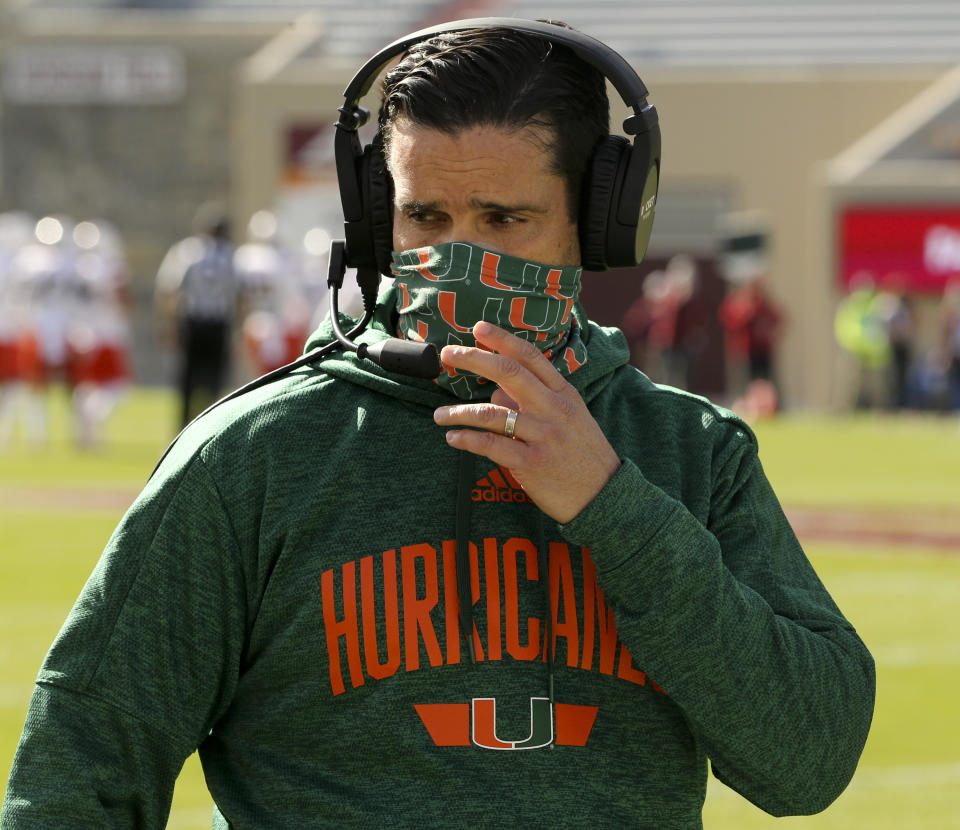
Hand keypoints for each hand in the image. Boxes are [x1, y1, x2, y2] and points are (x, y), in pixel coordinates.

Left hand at [434, 321, 620, 523]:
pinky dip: (467, 439)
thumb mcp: (573, 418)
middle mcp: (554, 410)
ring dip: (459, 412)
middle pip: (508, 374)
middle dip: (474, 359)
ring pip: (492, 413)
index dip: (503, 340)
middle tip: (448, 355)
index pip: (531, 358)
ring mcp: (544, 436)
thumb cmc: (584, 455)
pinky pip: (491, 445)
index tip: (479, 328)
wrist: (606, 496)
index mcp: (564, 394)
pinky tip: (453, 438)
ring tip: (438, 415)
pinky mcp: (532, 463)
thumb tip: (498, 389)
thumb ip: (541, 399)